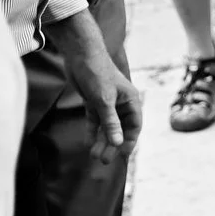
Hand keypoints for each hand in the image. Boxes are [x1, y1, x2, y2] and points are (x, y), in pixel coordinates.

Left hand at [43, 11, 139, 162]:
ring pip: (107, 126)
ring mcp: (107, 102)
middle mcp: (121, 103)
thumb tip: (117, 143)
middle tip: (103, 161)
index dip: (129, 141)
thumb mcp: (104, 100)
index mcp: (131, 100)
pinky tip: (88, 142)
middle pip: (120, 128)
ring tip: (94, 156)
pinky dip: (92, 130)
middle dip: (112, 145)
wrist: (80, 54)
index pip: (134, 125)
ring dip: (101, 140)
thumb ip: (110, 122)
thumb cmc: (97, 73)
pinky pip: (95, 120)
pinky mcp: (93, 100)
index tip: (122, 155)